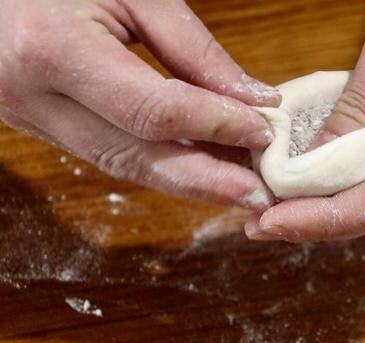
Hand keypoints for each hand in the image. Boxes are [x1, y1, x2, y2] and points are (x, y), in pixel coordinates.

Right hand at [0, 0, 280, 210]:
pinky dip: (158, 164)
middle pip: (136, 157)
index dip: (214, 125)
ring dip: (186, 181)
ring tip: (239, 186)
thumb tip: (252, 100)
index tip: (262, 132)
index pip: (152, 110)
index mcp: (51, 49)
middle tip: (259, 196)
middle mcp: (30, 96)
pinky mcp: (37, 126)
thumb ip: (192, 49)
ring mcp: (27, 118)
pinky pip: (107, 154)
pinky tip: (199, 166)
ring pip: (122, 165)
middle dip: (206, 183)